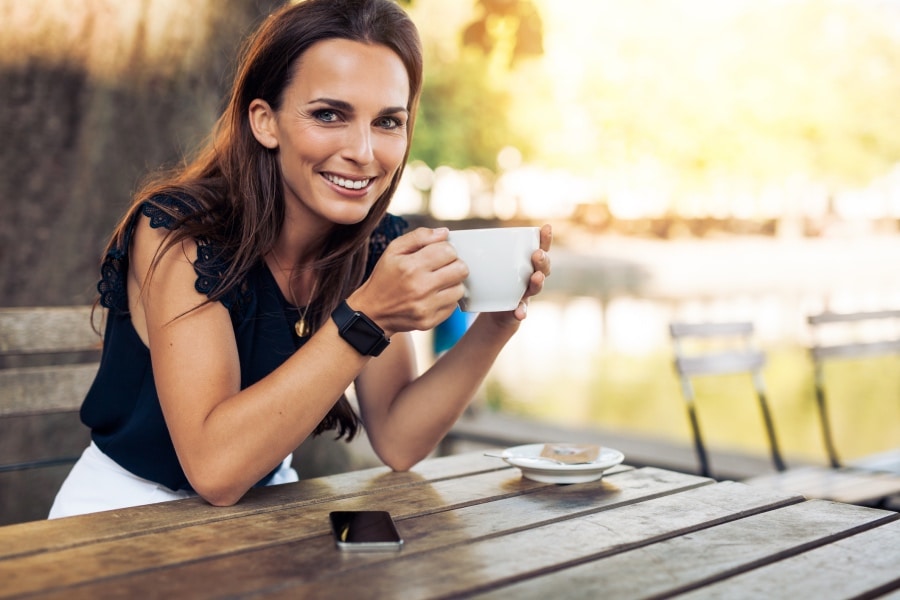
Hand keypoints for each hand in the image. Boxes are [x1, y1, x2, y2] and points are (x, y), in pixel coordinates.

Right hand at [349, 227, 466, 335]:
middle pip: (461, 269)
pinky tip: (433, 295)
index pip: (448, 251)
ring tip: (438, 282)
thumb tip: (445, 233)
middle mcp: (420, 288)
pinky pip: (453, 306)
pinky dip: (447, 299)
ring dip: (452, 283)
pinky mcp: (429, 321)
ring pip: (460, 288)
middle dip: (455, 264)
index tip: (439, 253)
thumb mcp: (393, 250)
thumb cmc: (385, 277)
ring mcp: (426, 307)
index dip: (446, 249)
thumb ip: (419, 236)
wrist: (372, 312)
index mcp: (411, 266)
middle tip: (443, 266)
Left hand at [486, 224, 552, 326]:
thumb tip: (451, 232)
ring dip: (538, 282)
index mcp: (526, 262)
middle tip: (537, 254)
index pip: (540, 247)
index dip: (545, 238)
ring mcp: (527, 293)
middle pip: (543, 266)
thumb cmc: (492, 279)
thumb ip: (477, 251)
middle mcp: (530, 276)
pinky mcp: (519, 309)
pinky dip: (521, 311)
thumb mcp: (487, 264)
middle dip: (542, 260)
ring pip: (536, 286)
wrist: (493, 308)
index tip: (546, 227)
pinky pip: (522, 310)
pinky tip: (520, 312)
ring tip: (536, 277)